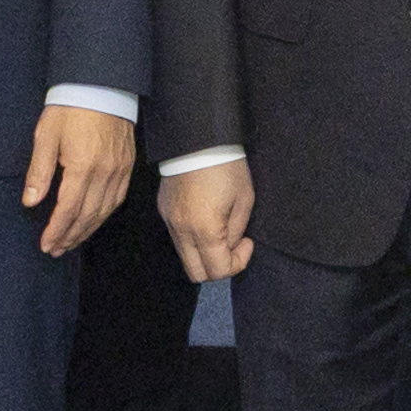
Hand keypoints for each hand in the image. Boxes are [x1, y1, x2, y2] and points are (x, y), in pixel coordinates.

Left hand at [23, 104, 138, 257]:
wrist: (101, 85)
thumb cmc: (70, 108)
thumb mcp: (46, 136)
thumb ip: (39, 172)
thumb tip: (30, 202)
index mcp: (83, 166)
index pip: (69, 209)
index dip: (57, 230)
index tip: (46, 244)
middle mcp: (105, 173)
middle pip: (87, 215)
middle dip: (70, 236)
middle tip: (56, 250)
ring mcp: (120, 170)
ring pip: (104, 211)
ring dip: (86, 230)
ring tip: (71, 242)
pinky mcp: (128, 165)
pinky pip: (117, 199)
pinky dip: (103, 215)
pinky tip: (93, 221)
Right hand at [160, 159, 254, 281]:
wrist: (197, 137)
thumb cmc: (226, 165)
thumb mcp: (244, 199)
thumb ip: (236, 231)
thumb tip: (229, 246)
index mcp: (204, 229)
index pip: (218, 271)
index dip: (237, 263)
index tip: (246, 242)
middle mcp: (181, 230)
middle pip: (196, 273)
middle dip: (218, 266)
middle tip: (233, 245)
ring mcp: (169, 221)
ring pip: (185, 257)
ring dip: (204, 253)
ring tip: (220, 230)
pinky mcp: (163, 211)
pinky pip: (177, 238)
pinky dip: (192, 239)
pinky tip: (205, 218)